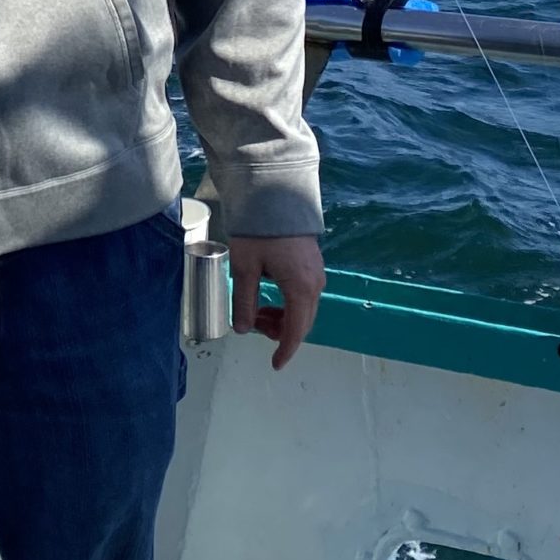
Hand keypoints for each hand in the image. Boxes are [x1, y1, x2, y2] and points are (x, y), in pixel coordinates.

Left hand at [228, 233, 324, 370]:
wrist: (275, 194)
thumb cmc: (258, 231)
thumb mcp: (245, 268)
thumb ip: (244, 301)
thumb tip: (243, 328)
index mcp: (300, 288)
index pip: (296, 330)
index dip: (285, 350)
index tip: (275, 364)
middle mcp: (314, 283)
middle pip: (302, 321)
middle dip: (279, 331)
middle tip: (253, 326)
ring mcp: (316, 272)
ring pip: (303, 307)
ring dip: (282, 316)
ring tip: (257, 311)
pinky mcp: (311, 263)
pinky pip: (303, 293)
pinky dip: (287, 302)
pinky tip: (268, 296)